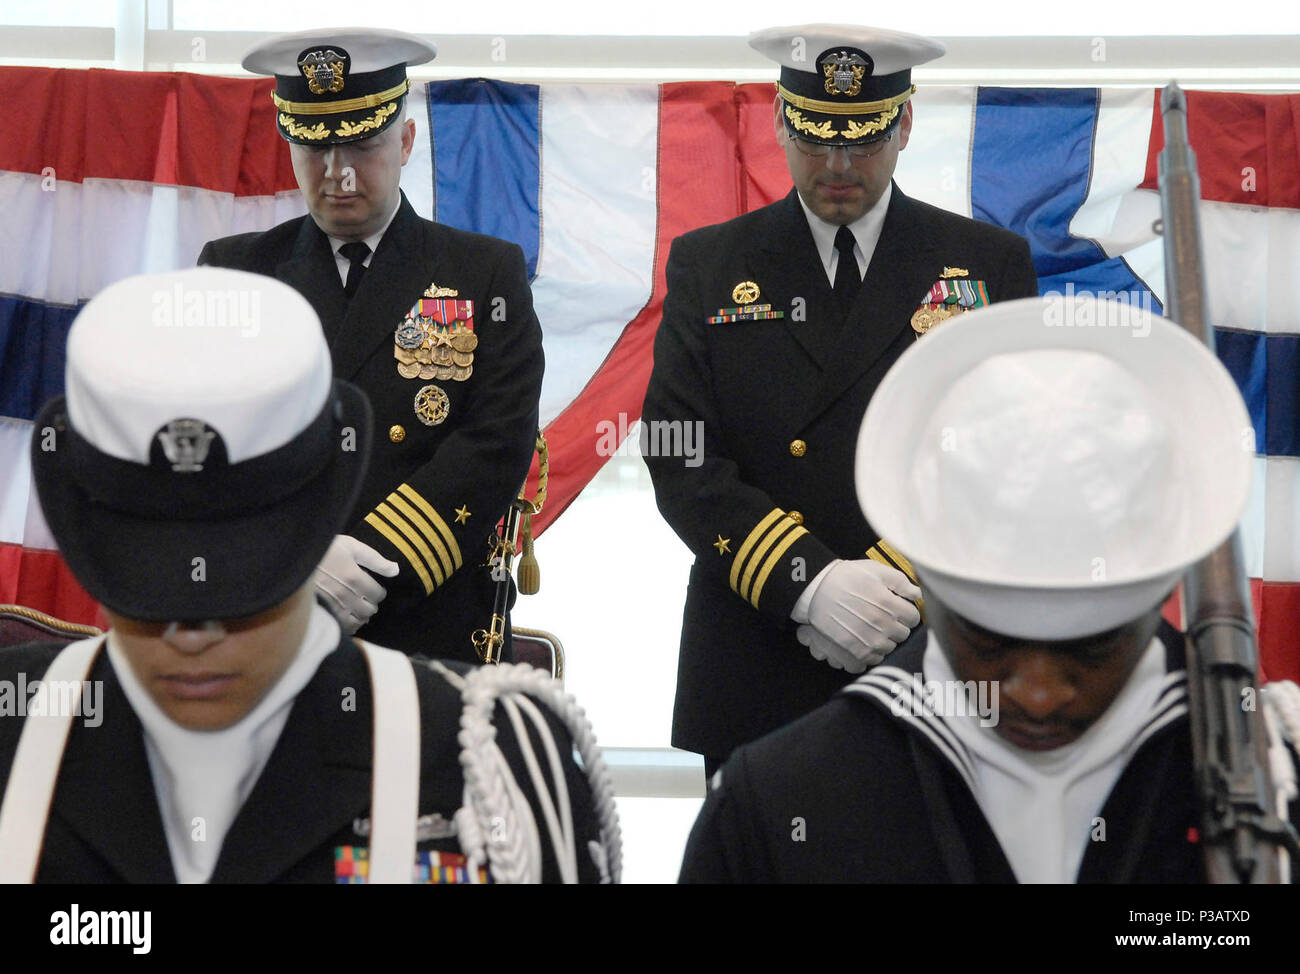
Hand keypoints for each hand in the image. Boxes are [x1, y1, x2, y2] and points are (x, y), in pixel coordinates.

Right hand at [314, 535, 399, 633]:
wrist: (293, 557)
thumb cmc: (324, 549)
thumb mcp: (350, 546)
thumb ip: (374, 559)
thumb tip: (396, 570)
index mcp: (354, 577)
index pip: (378, 594)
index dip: (378, 592)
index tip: (373, 588)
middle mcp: (344, 594)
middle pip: (370, 610)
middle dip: (371, 604)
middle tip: (366, 599)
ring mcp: (332, 605)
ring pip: (357, 621)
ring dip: (361, 616)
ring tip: (357, 608)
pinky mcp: (321, 612)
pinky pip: (341, 627)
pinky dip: (348, 625)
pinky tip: (347, 617)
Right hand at [805, 559, 922, 669]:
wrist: (817, 589)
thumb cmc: (846, 577)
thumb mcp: (875, 570)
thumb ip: (901, 582)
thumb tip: (917, 594)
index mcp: (890, 605)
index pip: (913, 618)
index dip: (906, 612)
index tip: (897, 610)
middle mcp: (883, 626)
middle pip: (903, 635)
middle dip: (896, 626)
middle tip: (883, 618)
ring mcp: (870, 641)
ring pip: (889, 649)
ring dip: (884, 640)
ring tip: (871, 629)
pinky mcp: (856, 652)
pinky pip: (873, 660)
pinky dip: (870, 654)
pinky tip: (863, 641)